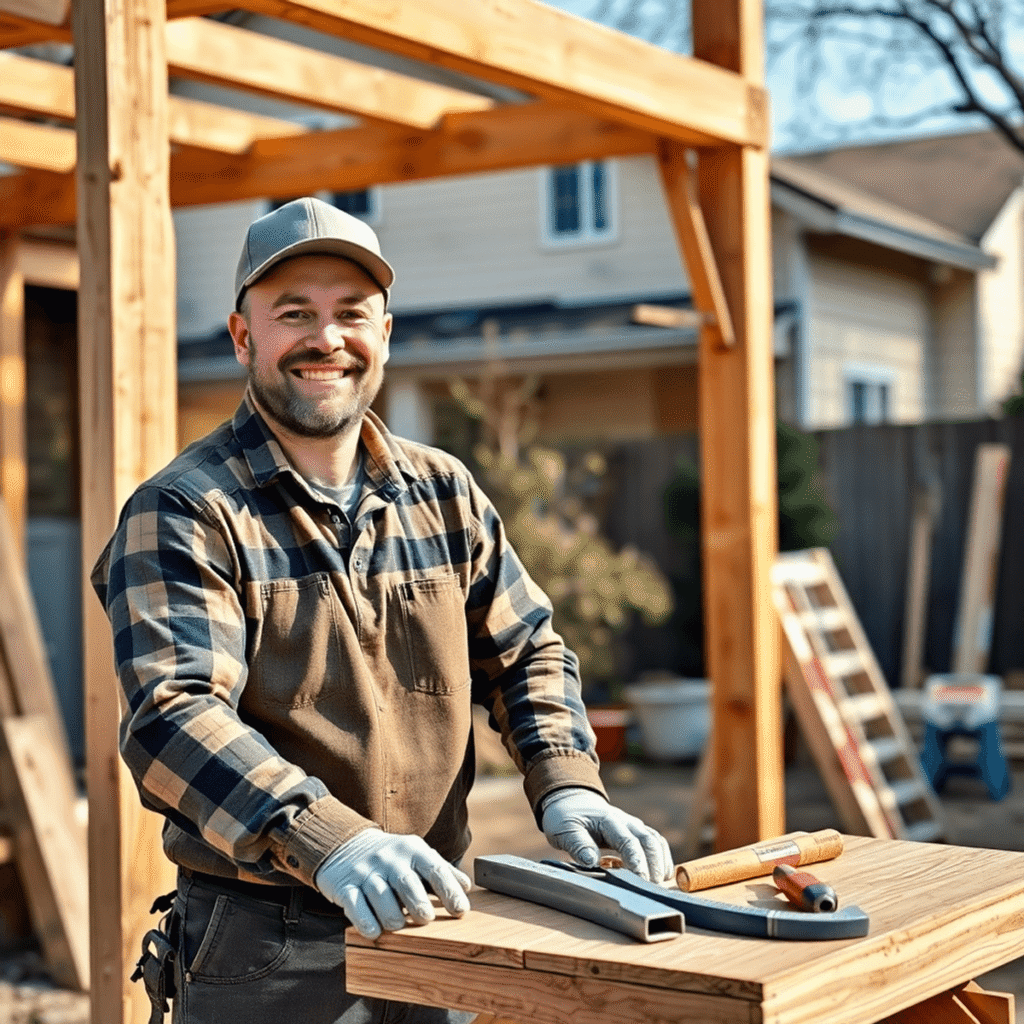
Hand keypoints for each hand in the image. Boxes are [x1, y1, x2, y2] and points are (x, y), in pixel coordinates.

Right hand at [314, 828, 471, 938]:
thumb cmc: (392, 858)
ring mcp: (367, 872)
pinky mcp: (345, 886)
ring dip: (392, 915)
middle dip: (419, 903)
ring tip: (399, 926)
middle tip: (426, 919)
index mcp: (413, 850)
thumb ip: (441, 870)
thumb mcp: (417, 856)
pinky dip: (366, 920)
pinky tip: (375, 931)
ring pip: (380, 895)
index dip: (449, 890)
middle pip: (407, 882)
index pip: (435, 869)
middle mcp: (390, 859)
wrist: (346, 845)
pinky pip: (355, 904)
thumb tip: (466, 886)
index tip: (461, 910)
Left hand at [541, 787, 672, 882]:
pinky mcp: (636, 832)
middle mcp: (625, 821)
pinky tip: (661, 874)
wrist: (571, 801)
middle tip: (650, 889)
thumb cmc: (566, 817)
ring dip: (660, 862)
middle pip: (648, 841)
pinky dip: (662, 858)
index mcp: (608, 820)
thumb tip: (591, 861)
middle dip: (653, 865)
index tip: (639, 880)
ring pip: (656, 841)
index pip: (628, 841)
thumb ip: (578, 844)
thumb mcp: (564, 830)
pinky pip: (656, 842)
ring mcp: (633, 825)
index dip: (636, 861)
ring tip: (658, 885)